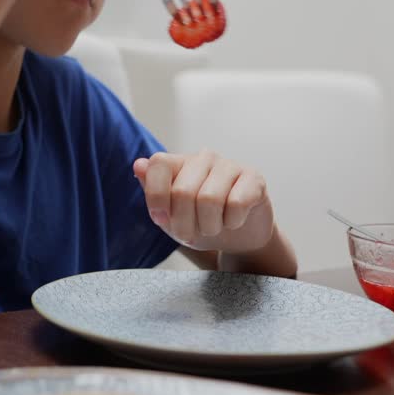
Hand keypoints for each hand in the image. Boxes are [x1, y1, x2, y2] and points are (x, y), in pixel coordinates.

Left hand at [133, 151, 274, 255]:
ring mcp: (229, 165)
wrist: (239, 236)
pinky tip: (234, 221)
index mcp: (179, 163)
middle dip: (183, 224)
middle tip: (189, 234)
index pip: (159, 164)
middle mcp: (203, 158)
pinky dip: (231, 222)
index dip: (156, 196)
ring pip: (209, 199)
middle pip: (182, 191)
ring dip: (208, 226)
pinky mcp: (254, 178)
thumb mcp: (170, 216)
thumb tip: (139, 164)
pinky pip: (236, 203)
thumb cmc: (201, 223)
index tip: (160, 219)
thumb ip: (153, 192)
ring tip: (211, 229)